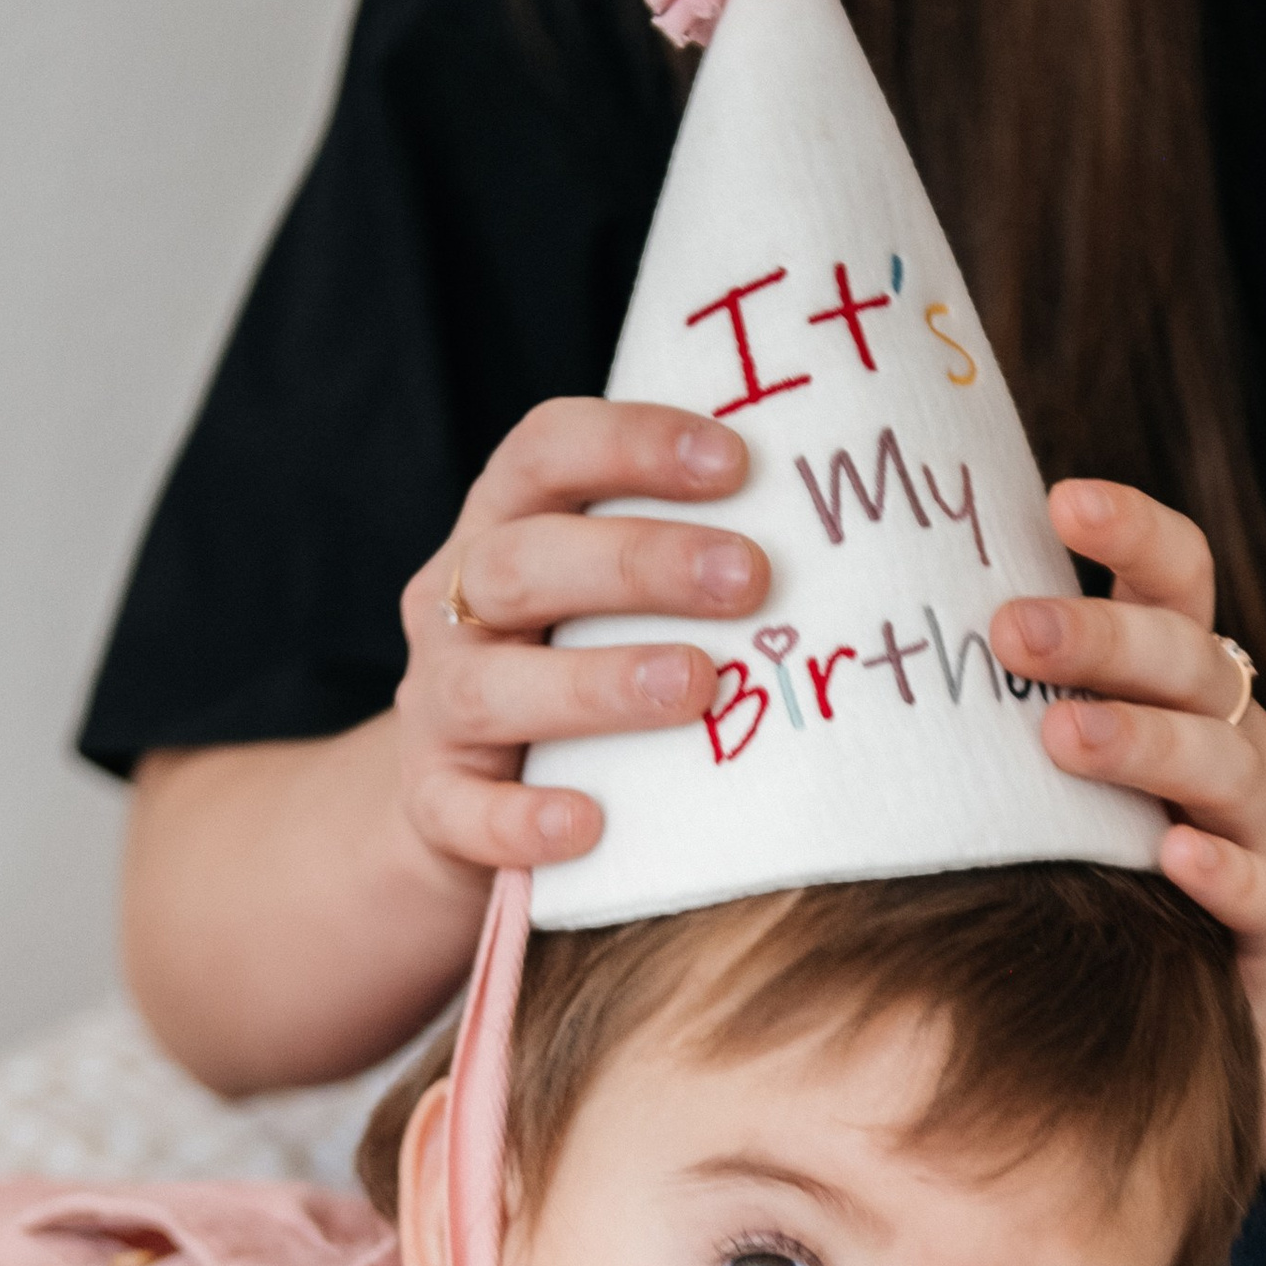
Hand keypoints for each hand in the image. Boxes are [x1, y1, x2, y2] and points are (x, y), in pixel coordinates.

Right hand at [391, 398, 769, 881]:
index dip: (633, 442)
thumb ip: (679, 561)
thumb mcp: (608, 601)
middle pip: (525, 561)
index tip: (737, 462)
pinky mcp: (432, 802)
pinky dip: (523, 819)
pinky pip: (462, 812)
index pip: (547, 451)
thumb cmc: (578, 672)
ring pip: (490, 686)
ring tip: (694, 687)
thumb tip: (832, 535)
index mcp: (504, 528)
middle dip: (639, 562)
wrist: (465, 804)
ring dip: (597, 683)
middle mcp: (456, 607)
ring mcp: (434, 706)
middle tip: (750, 579)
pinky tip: (589, 823)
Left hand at [992, 479, 1265, 1017]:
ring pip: (1226, 765)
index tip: (1059, 500)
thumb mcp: (1030, 767)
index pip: (1176, 576)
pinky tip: (1171, 856)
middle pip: (1191, 661)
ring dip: (1147, 742)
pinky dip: (1223, 870)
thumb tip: (846, 618)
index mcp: (1175, 680)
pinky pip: (1262, 891)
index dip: (1132, 532)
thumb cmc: (1074, 855)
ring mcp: (1255, 828)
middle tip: (1010, 634)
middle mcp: (1228, 737)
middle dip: (1105, 640)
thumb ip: (988, 699)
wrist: (1176, 995)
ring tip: (1063, 737)